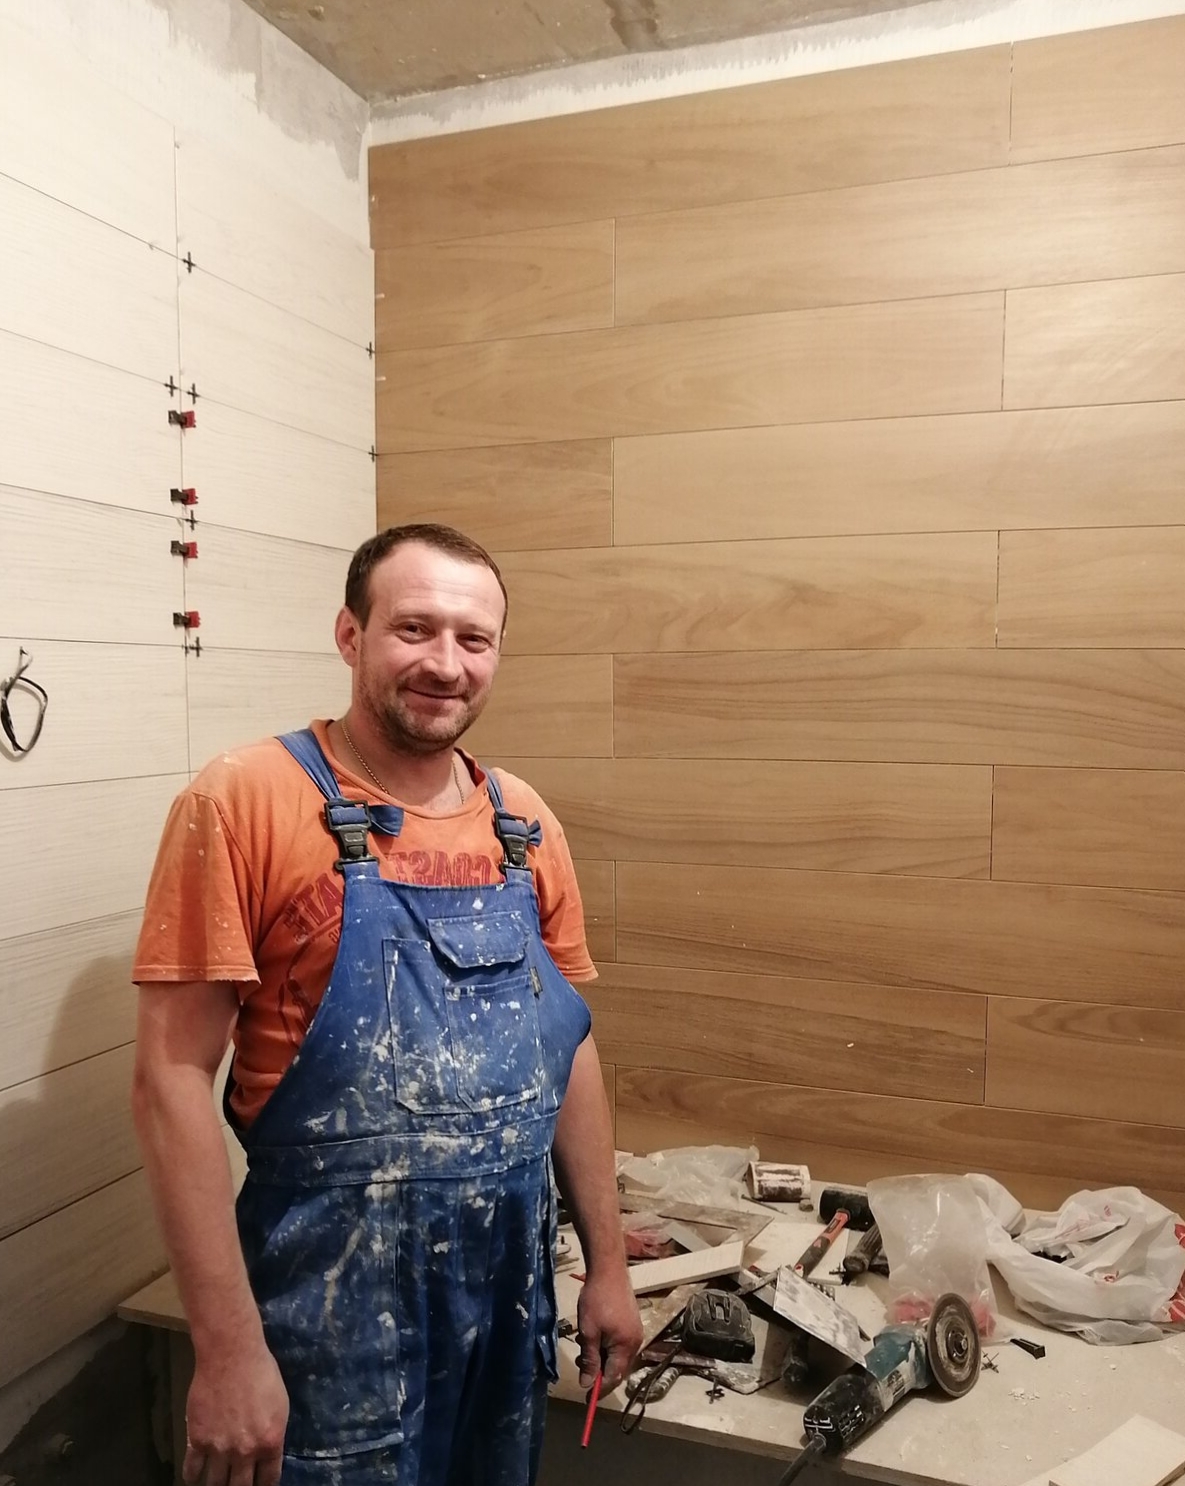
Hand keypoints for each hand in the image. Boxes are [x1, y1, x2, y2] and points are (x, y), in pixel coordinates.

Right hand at [182, 1346, 288, 1485]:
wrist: (231, 1355)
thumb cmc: (261, 1373)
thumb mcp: (280, 1405)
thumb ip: (273, 1434)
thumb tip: (268, 1452)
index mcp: (270, 1442)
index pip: (269, 1480)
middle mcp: (245, 1452)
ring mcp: (219, 1449)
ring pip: (215, 1484)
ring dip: (217, 1485)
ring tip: (217, 1483)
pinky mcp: (197, 1440)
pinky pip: (192, 1469)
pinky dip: (192, 1477)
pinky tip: (194, 1477)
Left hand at [576, 1265, 642, 1393]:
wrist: (609, 1270)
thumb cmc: (596, 1301)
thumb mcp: (589, 1332)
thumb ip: (590, 1359)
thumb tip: (587, 1384)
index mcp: (626, 1347)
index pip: (613, 1378)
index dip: (599, 1389)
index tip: (585, 1398)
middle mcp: (635, 1342)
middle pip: (616, 1368)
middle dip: (597, 1369)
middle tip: (580, 1361)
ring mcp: (635, 1332)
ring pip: (616, 1355)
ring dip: (599, 1355)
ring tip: (583, 1343)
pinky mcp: (631, 1323)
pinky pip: (618, 1344)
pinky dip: (605, 1345)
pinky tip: (593, 1334)